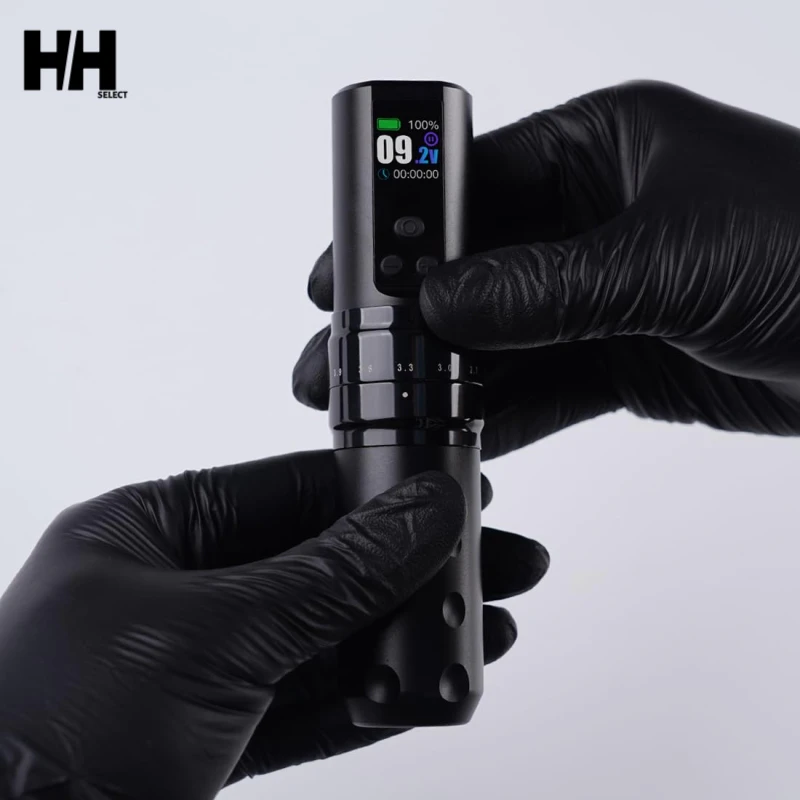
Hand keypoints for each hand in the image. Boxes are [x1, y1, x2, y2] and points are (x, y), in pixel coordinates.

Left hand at [0, 451, 546, 799]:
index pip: (289, 488)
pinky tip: (435, 686)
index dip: (379, 487)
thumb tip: (426, 513)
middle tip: (496, 562)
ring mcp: (199, 667)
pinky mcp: (215, 737)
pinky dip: (376, 699)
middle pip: (323, 564)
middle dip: (413, 568)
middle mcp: (177, 590)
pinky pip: (312, 704)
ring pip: (327, 638)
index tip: (452, 489)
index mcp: (150, 532)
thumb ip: (333, 575)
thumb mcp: (214, 633)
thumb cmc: (55, 734)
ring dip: (408, 636)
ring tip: (487, 627)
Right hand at [293, 81, 799, 458]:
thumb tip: (441, 304)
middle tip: (343, 355)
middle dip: (408, 315)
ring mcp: (603, 293)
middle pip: (474, 267)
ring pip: (502, 336)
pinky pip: (545, 385)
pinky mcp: (624, 357)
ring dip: (446, 373)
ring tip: (382, 406)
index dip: (401, 227)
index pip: (471, 181)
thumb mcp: (666, 259)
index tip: (345, 271)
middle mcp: (593, 218)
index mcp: (600, 150)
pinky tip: (455, 433)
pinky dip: (501, 411)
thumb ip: (545, 287)